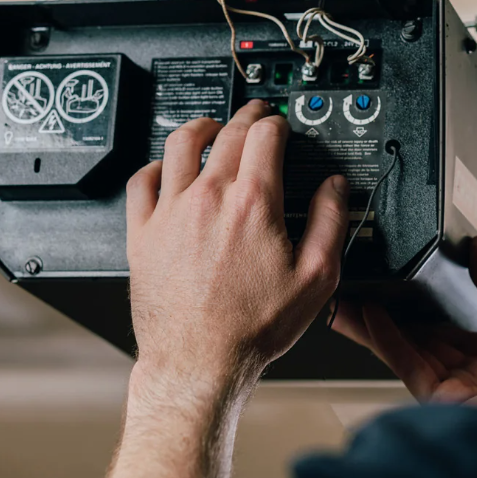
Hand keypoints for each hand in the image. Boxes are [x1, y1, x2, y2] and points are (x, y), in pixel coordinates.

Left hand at [125, 101, 350, 391]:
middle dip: (247, 115)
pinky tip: (167, 168)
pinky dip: (156, 165)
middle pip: (227, 132)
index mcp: (254, 203)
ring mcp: (171, 212)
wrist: (199, 362)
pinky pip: (142, 181)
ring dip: (201, 127)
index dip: (278, 122)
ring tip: (212, 127)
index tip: (281, 126)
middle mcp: (209, 198)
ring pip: (180, 144)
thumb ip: (330, 222)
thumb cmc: (252, 328)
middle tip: (256, 115)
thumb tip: (334, 188)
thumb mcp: (316, 278)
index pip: (265, 135)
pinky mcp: (142, 233)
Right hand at [332, 238, 476, 403]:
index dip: (432, 300)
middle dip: (396, 311)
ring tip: (353, 294)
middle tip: (370, 283)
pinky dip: (385, 341)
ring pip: (411, 351)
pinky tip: (367, 315)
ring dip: (378, 323)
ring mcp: (462, 390)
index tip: (410, 276)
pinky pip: (409, 366)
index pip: (461, 323)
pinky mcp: (444, 404)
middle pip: (428, 337)